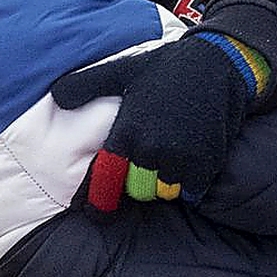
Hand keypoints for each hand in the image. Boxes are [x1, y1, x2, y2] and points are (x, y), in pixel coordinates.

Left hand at [51, 31, 268, 209]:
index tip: (93, 212)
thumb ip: (87, 85)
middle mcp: (152, 150)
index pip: (106, 180)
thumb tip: (57, 97)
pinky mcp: (206, 164)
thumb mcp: (122, 70)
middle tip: (146, 160)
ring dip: (163, 181)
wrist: (219, 64)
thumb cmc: (166, 67)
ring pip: (163, 191)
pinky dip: (190, 183)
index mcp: (127, 132)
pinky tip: (190, 159)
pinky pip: (190, 191)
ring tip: (168, 156)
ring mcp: (181, 159)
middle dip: (137, 180)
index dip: (98, 201)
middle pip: (136, 189)